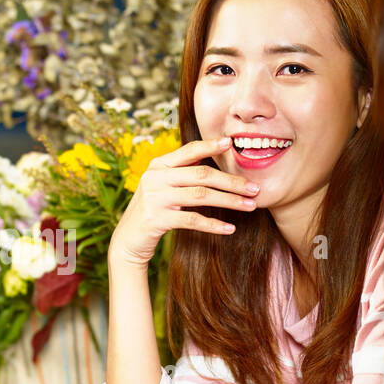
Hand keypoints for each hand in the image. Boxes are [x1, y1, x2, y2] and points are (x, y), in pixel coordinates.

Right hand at [108, 137, 258, 270]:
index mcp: (158, 165)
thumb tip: (210, 154)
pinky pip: (192, 220)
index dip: (210, 146)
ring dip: (229, 201)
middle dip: (232, 181)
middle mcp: (155, 178)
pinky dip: (213, 224)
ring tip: (250, 206)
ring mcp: (155, 198)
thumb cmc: (153, 210)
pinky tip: (229, 228)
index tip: (231, 143)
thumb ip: (180, 171)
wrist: (128, 240)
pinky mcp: (156, 219)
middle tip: (255, 188)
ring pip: (200, 196)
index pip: (189, 151)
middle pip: (201, 174)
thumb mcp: (162, 186)